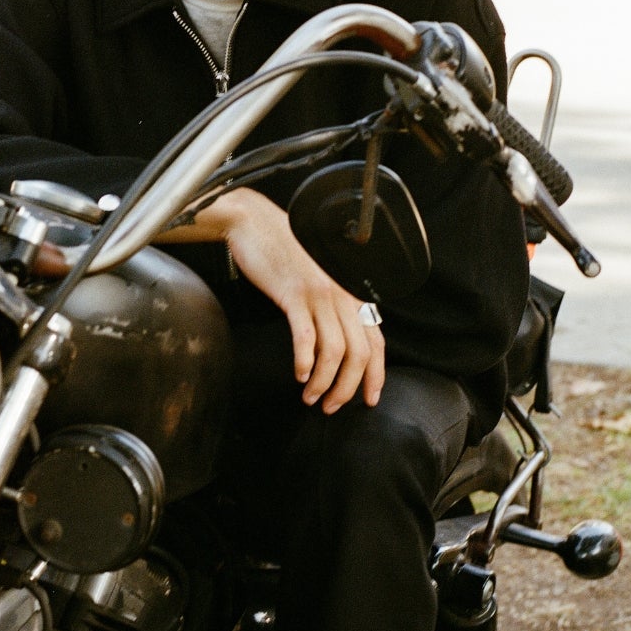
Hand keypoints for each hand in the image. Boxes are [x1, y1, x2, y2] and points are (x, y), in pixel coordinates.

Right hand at [181, 188, 385, 412]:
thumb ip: (331, 306)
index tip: (369, 399)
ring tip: (311, 397)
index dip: (376, 375)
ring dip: (325, 382)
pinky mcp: (294, 293)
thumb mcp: (317, 280)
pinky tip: (299, 374)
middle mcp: (341, 294)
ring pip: (334, 350)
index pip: (376, 341)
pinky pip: (306, 335)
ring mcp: (319, 293)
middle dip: (348, 388)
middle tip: (332, 407)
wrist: (254, 224)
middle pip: (359, 353)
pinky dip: (305, 360)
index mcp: (349, 292)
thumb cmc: (283, 253)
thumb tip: (338, 342)